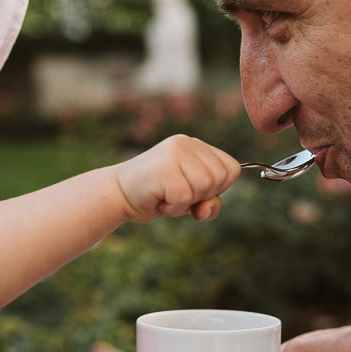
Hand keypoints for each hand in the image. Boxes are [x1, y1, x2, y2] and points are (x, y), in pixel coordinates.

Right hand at [114, 134, 240, 221]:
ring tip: (166, 195)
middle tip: (175, 194)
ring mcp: (174, 153)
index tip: (194, 190)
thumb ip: (209, 203)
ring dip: (185, 202)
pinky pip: (184, 197)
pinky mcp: (163, 167)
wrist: (119, 195)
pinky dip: (172, 207)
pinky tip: (158, 199)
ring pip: (204, 187)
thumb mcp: (191, 199)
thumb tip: (207, 207)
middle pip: (220, 178)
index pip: (231, 169)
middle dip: (201, 196)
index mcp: (196, 146)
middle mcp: (186, 143)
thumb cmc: (157, 196)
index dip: (218, 188)